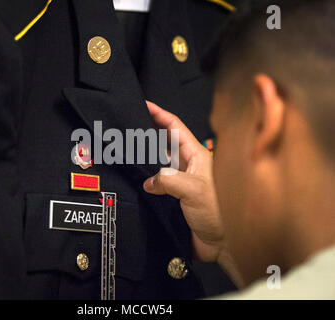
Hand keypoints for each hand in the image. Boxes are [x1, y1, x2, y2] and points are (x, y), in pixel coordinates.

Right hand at [143, 101, 224, 261]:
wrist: (223, 244)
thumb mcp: (194, 190)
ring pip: (158, 164)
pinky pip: (157, 184)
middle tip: (130, 129)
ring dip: (145, 159)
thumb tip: (149, 180)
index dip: (160, 115)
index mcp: (197, 156)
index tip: (145, 105)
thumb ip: (168, 180)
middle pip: (164, 144)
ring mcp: (181, 182)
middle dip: (148, 134)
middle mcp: (188, 166)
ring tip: (128, 153)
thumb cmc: (220, 214)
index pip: (175, 128)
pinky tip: (135, 181)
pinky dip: (146, 181)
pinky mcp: (174, 198)